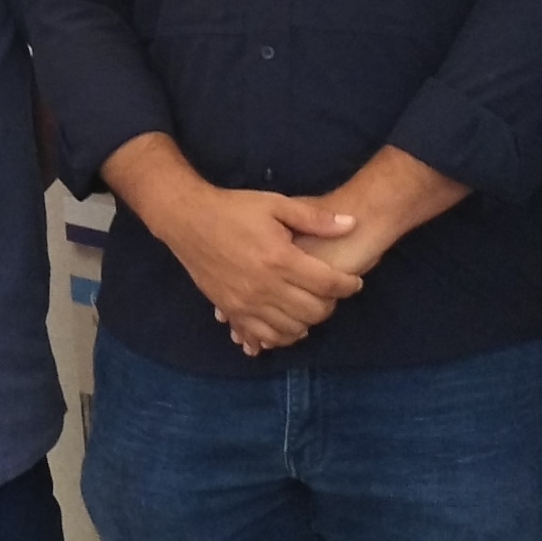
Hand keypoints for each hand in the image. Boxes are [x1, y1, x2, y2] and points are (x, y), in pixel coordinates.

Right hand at [154, 182, 367, 356]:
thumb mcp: (276, 204)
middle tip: (332, 292)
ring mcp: (246, 303)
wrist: (187, 220)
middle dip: (331, 304)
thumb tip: (352, 224)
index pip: (328, 284)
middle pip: (314, 311)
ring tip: (310, 304)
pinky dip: (281, 335)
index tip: (354, 281)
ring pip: (292, 329)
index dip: (348, 285)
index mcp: (280, 258)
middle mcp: (265, 286)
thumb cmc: (234, 209)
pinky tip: (288, 322)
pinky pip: (264, 336)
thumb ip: (315, 219)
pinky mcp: (231, 310)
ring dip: (308, 321)